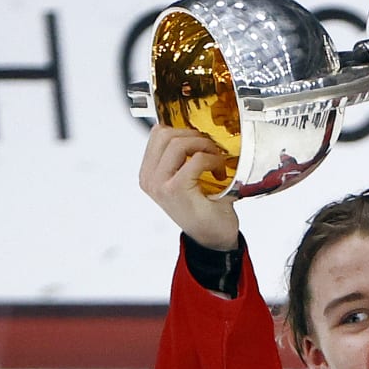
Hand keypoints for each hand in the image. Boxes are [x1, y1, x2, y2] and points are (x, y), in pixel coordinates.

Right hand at [137, 125, 240, 251]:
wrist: (213, 238)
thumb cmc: (204, 208)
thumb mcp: (186, 178)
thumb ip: (182, 156)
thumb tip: (194, 129)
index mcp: (149, 172)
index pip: (158, 133)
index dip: (183, 130)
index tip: (201, 141)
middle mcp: (149, 178)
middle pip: (165, 133)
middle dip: (194, 135)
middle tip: (211, 150)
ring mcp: (159, 184)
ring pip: (177, 143)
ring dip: (204, 146)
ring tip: (216, 160)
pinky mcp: (175, 189)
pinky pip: (195, 159)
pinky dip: (212, 160)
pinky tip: (219, 171)